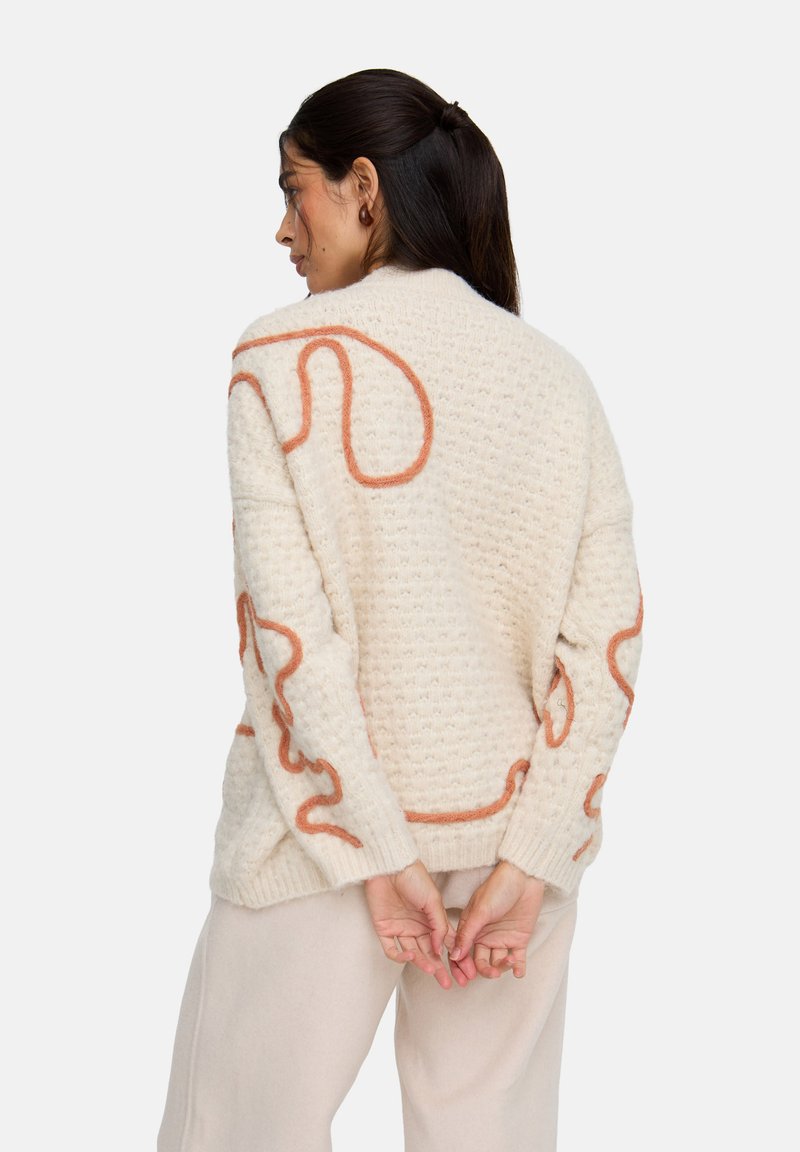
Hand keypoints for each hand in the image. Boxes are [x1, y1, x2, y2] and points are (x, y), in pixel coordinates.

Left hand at [364, 860, 456, 989]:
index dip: (454, 958)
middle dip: (439, 968)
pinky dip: (400, 956)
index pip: (444, 943)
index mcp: (430, 919)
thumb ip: (439, 925)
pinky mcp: (384, 929)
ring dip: (422, 963)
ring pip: (412, 953)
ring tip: (432, 970)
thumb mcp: (433, 900)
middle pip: (429, 952)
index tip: (464, 972)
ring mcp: (400, 928)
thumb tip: (442, 949)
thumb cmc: (414, 877)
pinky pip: (391, 949)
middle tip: (447, 983)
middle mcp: (417, 926)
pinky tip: (410, 956)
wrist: (390, 866)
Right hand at [448, 861, 544, 982]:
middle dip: (485, 970)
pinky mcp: (519, 938)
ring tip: (509, 961)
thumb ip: (467, 935)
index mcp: (471, 928)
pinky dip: (518, 968)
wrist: (524, 877)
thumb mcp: (480, 911)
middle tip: (492, 973)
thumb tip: (454, 955)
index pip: (462, 952)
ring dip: (502, 966)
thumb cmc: (498, 887)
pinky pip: (517, 959)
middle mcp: (485, 935)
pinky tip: (518, 971)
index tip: (466, 977)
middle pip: (481, 961)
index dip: (462, 966)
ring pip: (498, 961)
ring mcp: (502, 937)